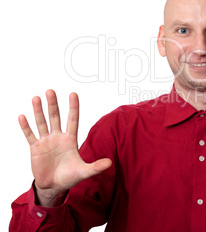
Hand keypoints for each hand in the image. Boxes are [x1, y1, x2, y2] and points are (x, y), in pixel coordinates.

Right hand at [18, 90, 111, 206]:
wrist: (54, 187)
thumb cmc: (70, 177)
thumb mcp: (84, 171)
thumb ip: (95, 166)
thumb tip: (110, 163)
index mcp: (70, 139)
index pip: (73, 120)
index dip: (73, 107)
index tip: (73, 94)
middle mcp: (58, 137)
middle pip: (55, 117)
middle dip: (53, 104)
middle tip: (50, 91)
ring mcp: (46, 141)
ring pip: (42, 123)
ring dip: (39, 111)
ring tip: (36, 98)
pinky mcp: (35, 148)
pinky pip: (30, 135)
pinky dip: (26, 126)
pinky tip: (22, 116)